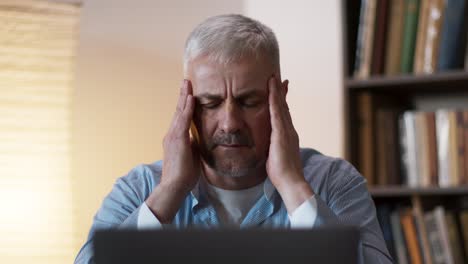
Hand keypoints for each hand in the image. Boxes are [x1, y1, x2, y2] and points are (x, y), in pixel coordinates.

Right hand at [145, 80, 199, 222]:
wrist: (174, 186)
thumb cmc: (183, 175)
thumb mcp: (191, 156)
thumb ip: (193, 145)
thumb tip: (198, 138)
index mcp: (175, 138)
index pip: (181, 118)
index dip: (185, 105)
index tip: (189, 94)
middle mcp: (171, 134)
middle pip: (178, 111)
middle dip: (183, 96)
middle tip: (186, 82)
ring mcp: (173, 136)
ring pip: (180, 112)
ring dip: (184, 97)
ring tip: (187, 84)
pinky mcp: (177, 140)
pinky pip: (183, 120)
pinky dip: (187, 108)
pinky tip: (190, 98)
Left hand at [266, 76, 312, 213]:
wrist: (291, 181)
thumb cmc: (282, 175)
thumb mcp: (276, 159)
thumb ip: (273, 151)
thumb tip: (268, 151)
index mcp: (287, 137)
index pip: (283, 116)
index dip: (281, 103)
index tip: (279, 92)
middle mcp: (289, 130)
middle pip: (284, 107)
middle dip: (281, 93)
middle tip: (278, 78)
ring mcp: (286, 130)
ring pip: (281, 106)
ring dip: (277, 91)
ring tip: (274, 77)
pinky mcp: (281, 132)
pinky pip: (276, 111)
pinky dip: (274, 98)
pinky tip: (271, 88)